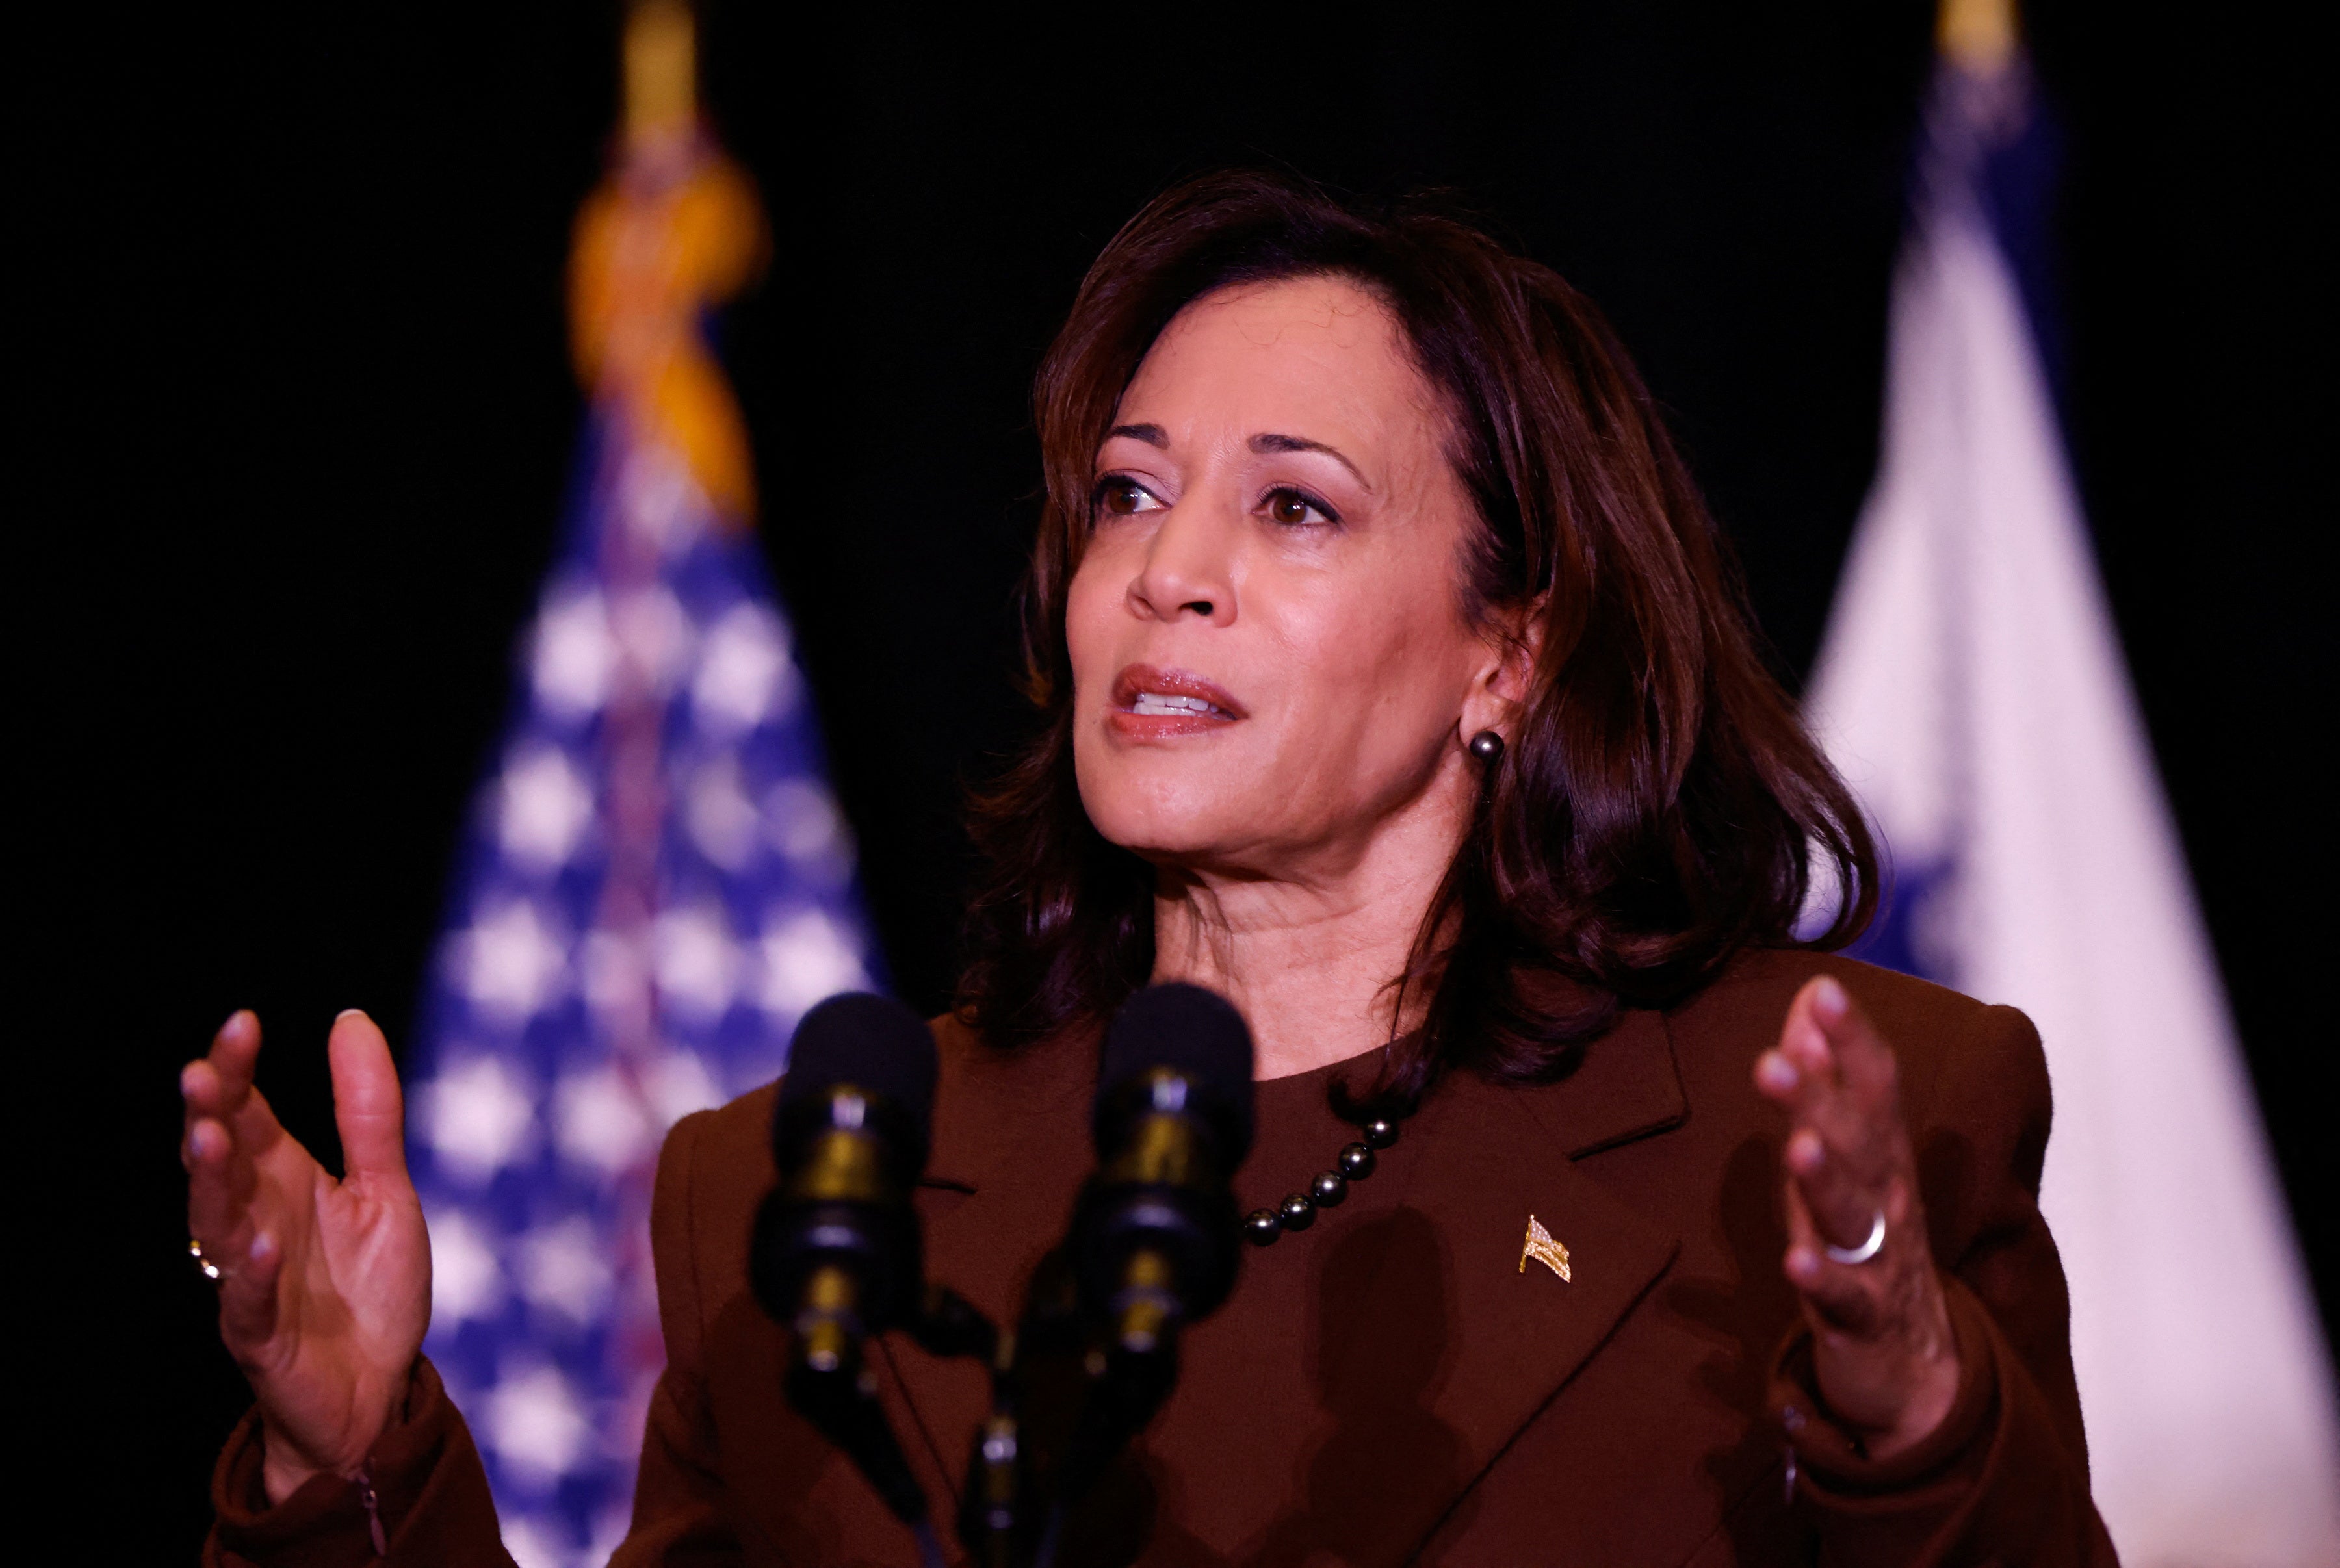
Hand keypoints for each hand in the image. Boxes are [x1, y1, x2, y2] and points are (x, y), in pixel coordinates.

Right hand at [180, 1009, 430, 1503]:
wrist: (378, 1388)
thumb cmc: (371, 1288)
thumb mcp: (386, 1188)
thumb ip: (369, 1112)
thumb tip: (349, 1018)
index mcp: (283, 1180)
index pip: (248, 1113)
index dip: (238, 1071)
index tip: (243, 1022)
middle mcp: (257, 1220)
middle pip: (220, 1160)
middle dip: (208, 1117)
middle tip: (203, 1074)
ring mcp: (252, 1277)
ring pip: (216, 1223)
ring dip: (211, 1182)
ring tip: (211, 1138)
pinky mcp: (261, 1334)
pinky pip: (246, 1301)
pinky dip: (250, 1274)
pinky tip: (260, 1245)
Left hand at [1753, 976, 1958, 1458]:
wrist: (1913, 1367)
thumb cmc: (1864, 1241)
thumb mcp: (1841, 1157)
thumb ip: (1823, 1080)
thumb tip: (1807, 999)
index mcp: (1880, 1156)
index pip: (1875, 1087)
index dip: (1852, 1038)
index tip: (1822, 988)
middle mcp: (1885, 1200)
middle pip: (1859, 1142)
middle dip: (1820, 1097)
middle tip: (1775, 1057)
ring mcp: (1877, 1260)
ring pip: (1851, 1214)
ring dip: (1825, 1178)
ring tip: (1797, 1145)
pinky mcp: (1861, 1320)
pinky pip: (1843, 1299)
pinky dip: (1821, 1280)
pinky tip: (1796, 1262)